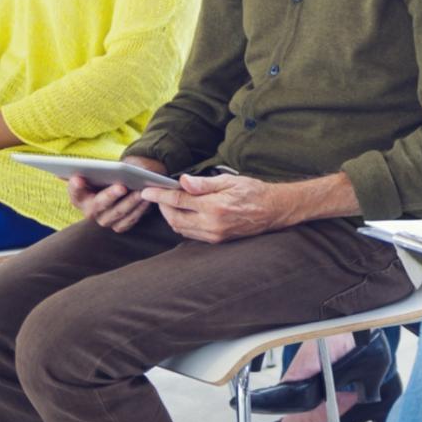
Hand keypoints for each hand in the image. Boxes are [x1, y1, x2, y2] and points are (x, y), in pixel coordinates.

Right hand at [68, 159, 159, 233]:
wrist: (124, 191)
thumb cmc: (109, 179)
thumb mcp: (101, 173)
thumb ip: (93, 170)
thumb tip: (82, 169)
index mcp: (80, 197)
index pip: (74, 192)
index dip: (75, 186)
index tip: (79, 178)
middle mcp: (89, 212)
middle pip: (97, 205)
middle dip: (110, 195)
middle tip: (121, 187)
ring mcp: (104, 221)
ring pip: (117, 213)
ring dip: (130, 202)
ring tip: (140, 192)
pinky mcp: (119, 226)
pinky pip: (129, 220)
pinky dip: (139, 210)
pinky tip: (147, 200)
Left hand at [138, 172, 289, 243]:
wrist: (274, 210)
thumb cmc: (254, 191)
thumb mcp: (230, 181)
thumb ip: (204, 183)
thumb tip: (182, 182)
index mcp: (214, 206)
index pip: (178, 200)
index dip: (159, 195)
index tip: (147, 191)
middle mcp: (212, 224)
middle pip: (174, 217)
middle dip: (162, 207)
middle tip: (159, 196)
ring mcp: (214, 235)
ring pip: (180, 228)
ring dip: (171, 216)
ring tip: (170, 204)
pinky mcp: (217, 240)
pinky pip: (191, 234)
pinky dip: (182, 224)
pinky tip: (184, 214)